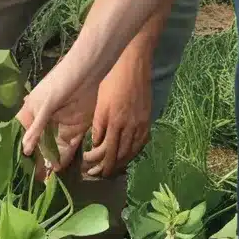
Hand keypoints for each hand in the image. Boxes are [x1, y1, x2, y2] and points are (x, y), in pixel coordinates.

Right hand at [16, 49, 99, 171]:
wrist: (87, 72)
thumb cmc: (60, 82)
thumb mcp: (46, 104)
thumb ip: (37, 127)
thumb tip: (25, 150)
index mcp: (31, 112)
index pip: (22, 134)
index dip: (19, 149)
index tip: (16, 168)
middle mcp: (44, 122)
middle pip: (38, 144)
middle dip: (35, 160)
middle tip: (33, 179)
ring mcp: (59, 126)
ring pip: (53, 148)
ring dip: (50, 161)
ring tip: (46, 178)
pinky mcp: (75, 128)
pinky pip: (69, 146)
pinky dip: (65, 157)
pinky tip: (61, 168)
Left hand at [82, 49, 151, 178]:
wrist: (133, 64)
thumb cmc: (112, 79)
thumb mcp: (100, 101)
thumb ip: (98, 123)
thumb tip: (97, 142)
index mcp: (114, 121)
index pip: (107, 151)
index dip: (99, 163)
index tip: (90, 169)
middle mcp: (129, 126)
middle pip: (119, 154)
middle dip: (108, 167)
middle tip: (99, 174)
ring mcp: (141, 123)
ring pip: (131, 151)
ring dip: (121, 163)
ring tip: (111, 169)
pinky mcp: (148, 120)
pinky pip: (142, 143)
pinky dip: (133, 152)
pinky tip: (127, 155)